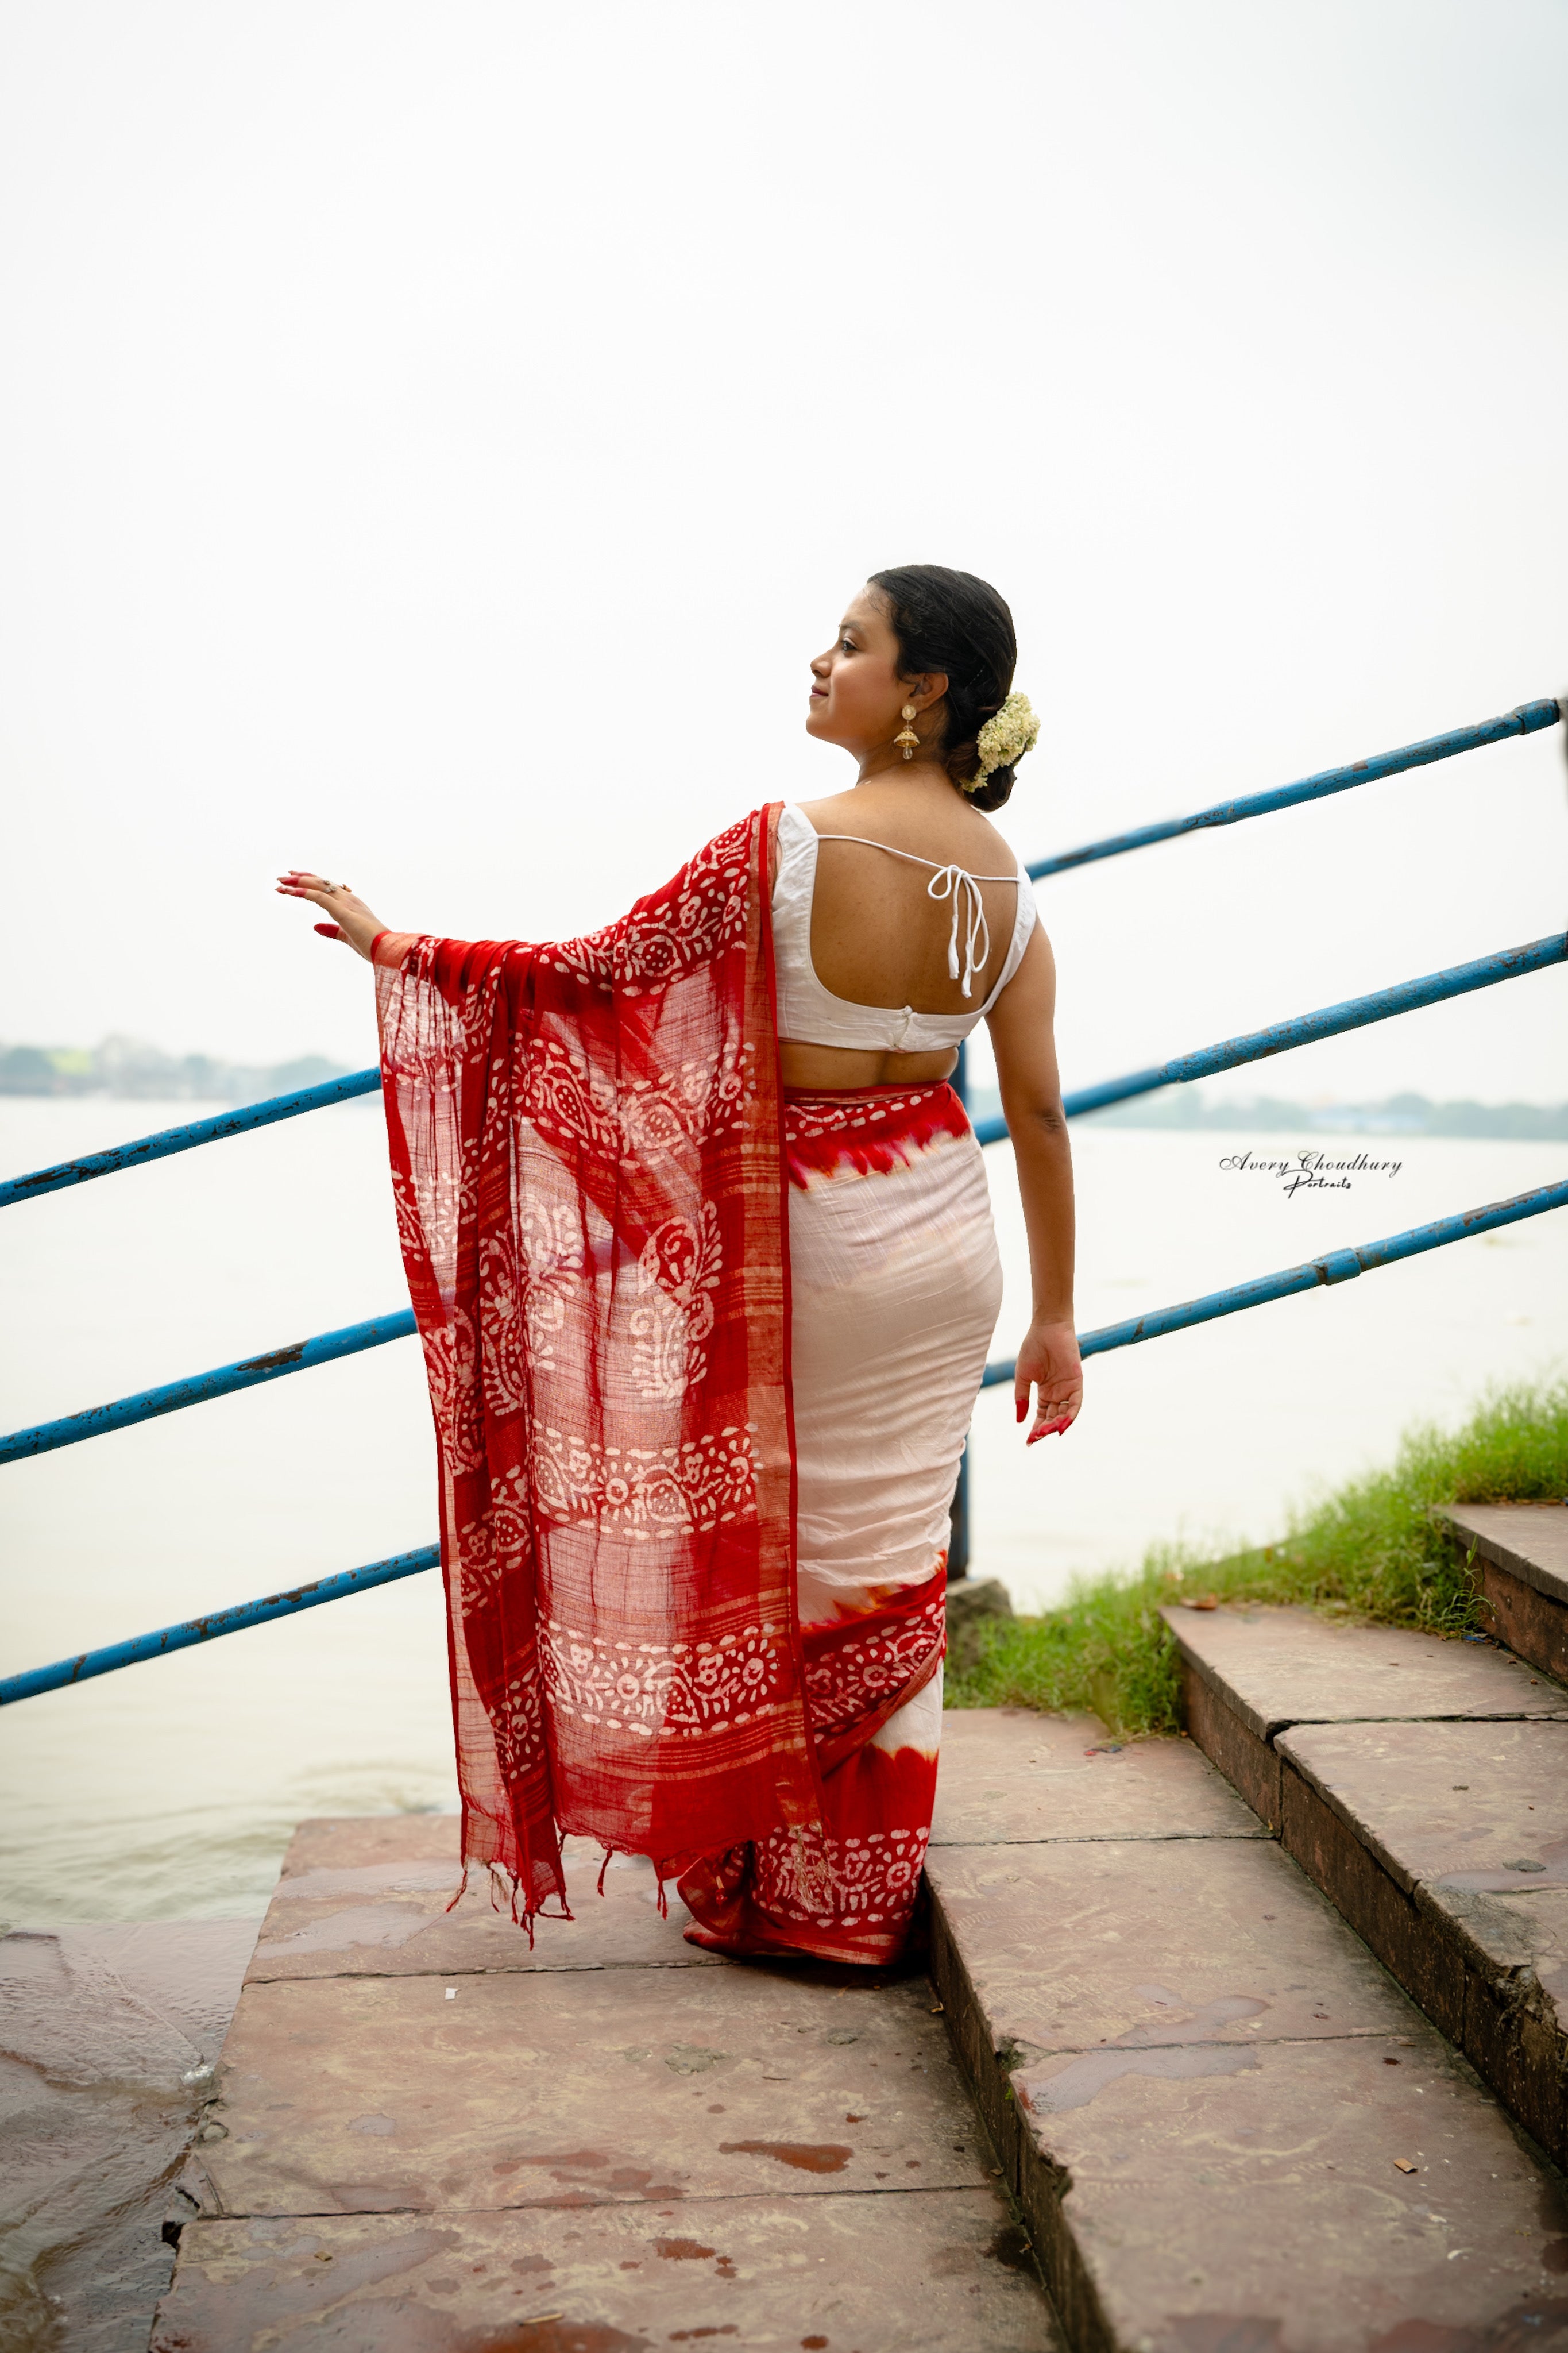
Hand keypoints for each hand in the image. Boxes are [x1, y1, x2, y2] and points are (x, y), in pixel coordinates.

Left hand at [276, 872, 386, 962]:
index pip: (328, 887)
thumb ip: (331, 930)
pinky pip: (319, 897)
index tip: (295, 879)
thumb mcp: (347, 937)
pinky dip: (303, 892)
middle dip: (301, 879)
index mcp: (352, 903)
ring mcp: (346, 903)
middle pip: (321, 883)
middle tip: (282, 877)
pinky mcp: (343, 911)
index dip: (311, 882)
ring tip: (280, 883)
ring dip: (298, 883)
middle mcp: (349, 898)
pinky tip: (290, 891)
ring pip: (318, 887)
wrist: (388, 951)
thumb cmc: (373, 946)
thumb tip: (314, 926)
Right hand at [1013, 1316, 1082, 1444]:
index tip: (1029, 1441)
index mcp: (1045, 1391)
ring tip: (1044, 1433)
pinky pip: (1075, 1404)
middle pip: (1053, 1418)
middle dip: (1044, 1430)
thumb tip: (1019, 1420)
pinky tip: (1061, 1427)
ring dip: (1055, 1426)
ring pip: (1064, 1414)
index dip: (1036, 1429)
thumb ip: (1021, 1398)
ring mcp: (1067, 1388)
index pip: (1042, 1415)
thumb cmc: (1033, 1348)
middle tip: (1035, 1439)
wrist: (1046, 1328)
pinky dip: (1070, 1416)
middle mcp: (1058, 1392)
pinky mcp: (1077, 1383)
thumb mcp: (1023, 1376)